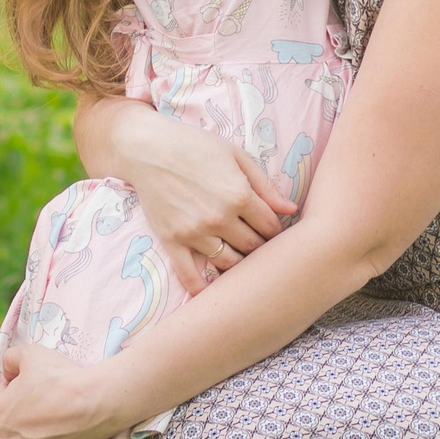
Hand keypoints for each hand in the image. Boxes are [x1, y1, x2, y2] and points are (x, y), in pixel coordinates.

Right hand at [105, 108, 298, 292]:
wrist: (147, 149)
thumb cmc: (195, 146)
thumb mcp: (236, 156)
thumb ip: (265, 185)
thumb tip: (292, 209)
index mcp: (239, 195)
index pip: (270, 226)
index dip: (275, 229)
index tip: (272, 229)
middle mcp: (219, 218)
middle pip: (252, 246)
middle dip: (260, 246)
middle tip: (257, 242)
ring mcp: (195, 232)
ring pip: (229, 263)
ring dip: (238, 263)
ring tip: (239, 255)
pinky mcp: (173, 241)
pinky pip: (190, 275)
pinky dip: (201, 288)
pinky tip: (210, 292)